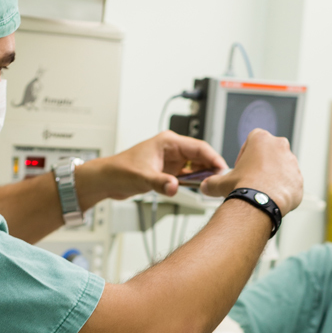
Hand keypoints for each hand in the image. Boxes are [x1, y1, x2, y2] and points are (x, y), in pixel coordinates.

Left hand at [82, 131, 226, 200]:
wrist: (108, 179)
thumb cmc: (120, 170)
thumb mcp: (142, 178)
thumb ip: (160, 183)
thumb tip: (174, 187)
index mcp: (168, 142)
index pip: (198, 147)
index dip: (213, 158)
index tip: (223, 170)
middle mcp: (172, 149)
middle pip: (201, 156)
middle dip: (212, 168)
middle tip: (222, 182)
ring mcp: (172, 160)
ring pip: (197, 166)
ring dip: (205, 176)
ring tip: (215, 187)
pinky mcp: (169, 171)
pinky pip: (189, 175)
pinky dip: (196, 182)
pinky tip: (202, 190)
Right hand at [201, 128, 302, 214]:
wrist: (259, 205)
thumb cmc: (244, 188)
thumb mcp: (222, 182)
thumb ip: (212, 182)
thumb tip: (206, 186)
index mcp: (261, 138)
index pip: (253, 140)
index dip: (246, 155)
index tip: (243, 167)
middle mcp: (279, 146)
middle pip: (270, 153)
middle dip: (263, 165)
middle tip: (253, 180)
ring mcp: (292, 163)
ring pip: (282, 168)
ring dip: (274, 177)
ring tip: (262, 192)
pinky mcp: (299, 180)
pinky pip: (291, 184)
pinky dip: (283, 190)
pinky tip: (272, 198)